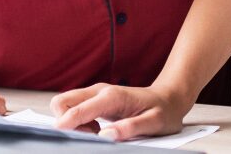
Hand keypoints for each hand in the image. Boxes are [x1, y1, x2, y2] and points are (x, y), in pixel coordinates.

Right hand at [49, 83, 192, 140]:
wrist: (168, 97)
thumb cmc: (163, 111)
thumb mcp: (154, 123)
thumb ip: (130, 128)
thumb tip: (106, 136)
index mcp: (111, 96)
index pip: (77, 109)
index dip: (67, 125)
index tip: (67, 139)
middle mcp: (99, 91)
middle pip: (61, 101)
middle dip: (65, 122)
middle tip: (88, 136)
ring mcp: (95, 93)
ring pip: (64, 103)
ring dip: (71, 122)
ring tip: (95, 132)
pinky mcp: (94, 99)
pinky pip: (73, 108)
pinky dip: (77, 121)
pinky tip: (96, 128)